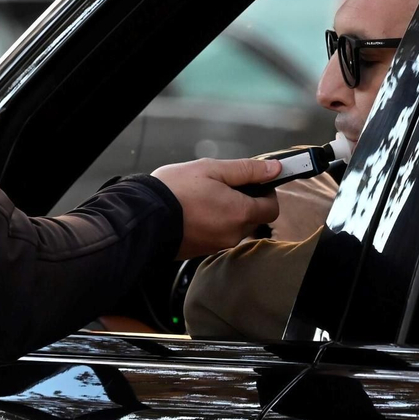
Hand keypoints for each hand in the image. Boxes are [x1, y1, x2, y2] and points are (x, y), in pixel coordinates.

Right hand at [152, 158, 282, 257]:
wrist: (143, 216)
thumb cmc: (175, 190)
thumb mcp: (212, 169)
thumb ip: (248, 169)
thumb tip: (275, 169)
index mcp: (240, 213)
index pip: (272, 208)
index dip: (267, 192)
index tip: (253, 182)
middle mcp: (233, 234)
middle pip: (254, 219)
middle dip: (246, 202)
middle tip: (224, 186)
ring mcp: (217, 245)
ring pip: (235, 228)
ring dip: (229, 213)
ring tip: (205, 197)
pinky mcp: (202, 251)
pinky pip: (218, 236)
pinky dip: (214, 223)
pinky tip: (196, 211)